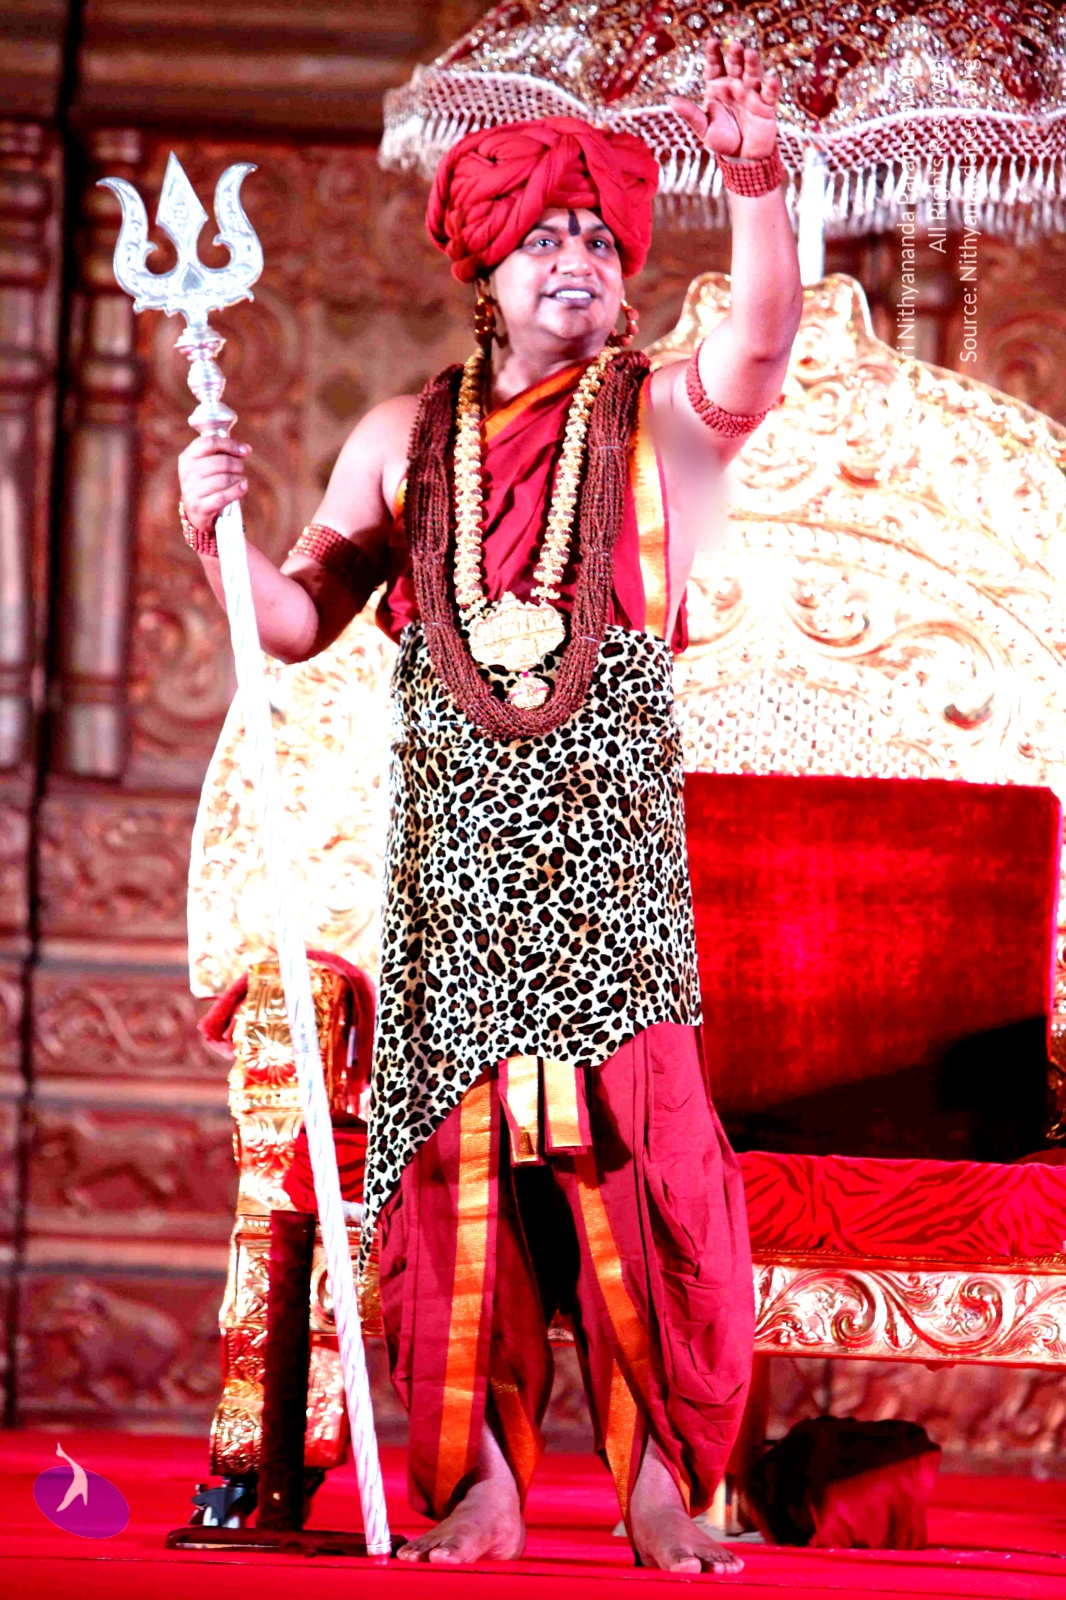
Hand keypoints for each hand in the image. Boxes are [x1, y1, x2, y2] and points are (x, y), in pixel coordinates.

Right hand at [177, 432, 250, 532]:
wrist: (197, 511)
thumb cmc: (207, 482)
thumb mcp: (209, 464)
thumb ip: (224, 453)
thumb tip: (246, 449)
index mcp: (188, 456)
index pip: (210, 442)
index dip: (230, 445)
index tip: (244, 451)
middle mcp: (187, 472)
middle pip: (222, 462)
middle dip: (237, 465)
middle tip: (240, 469)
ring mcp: (191, 490)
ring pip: (225, 479)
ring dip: (238, 479)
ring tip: (239, 480)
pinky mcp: (199, 506)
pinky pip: (223, 496)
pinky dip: (237, 491)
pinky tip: (243, 487)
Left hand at [669, 37, 780, 160]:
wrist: (742, 158)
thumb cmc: (722, 141)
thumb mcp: (704, 129)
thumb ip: (691, 114)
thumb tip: (672, 101)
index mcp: (717, 88)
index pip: (715, 67)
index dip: (713, 54)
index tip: (712, 41)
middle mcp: (735, 86)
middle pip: (735, 66)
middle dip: (735, 55)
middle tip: (735, 45)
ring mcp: (751, 94)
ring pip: (753, 74)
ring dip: (752, 64)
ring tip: (750, 53)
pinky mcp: (766, 105)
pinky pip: (769, 94)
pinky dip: (771, 86)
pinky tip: (771, 79)